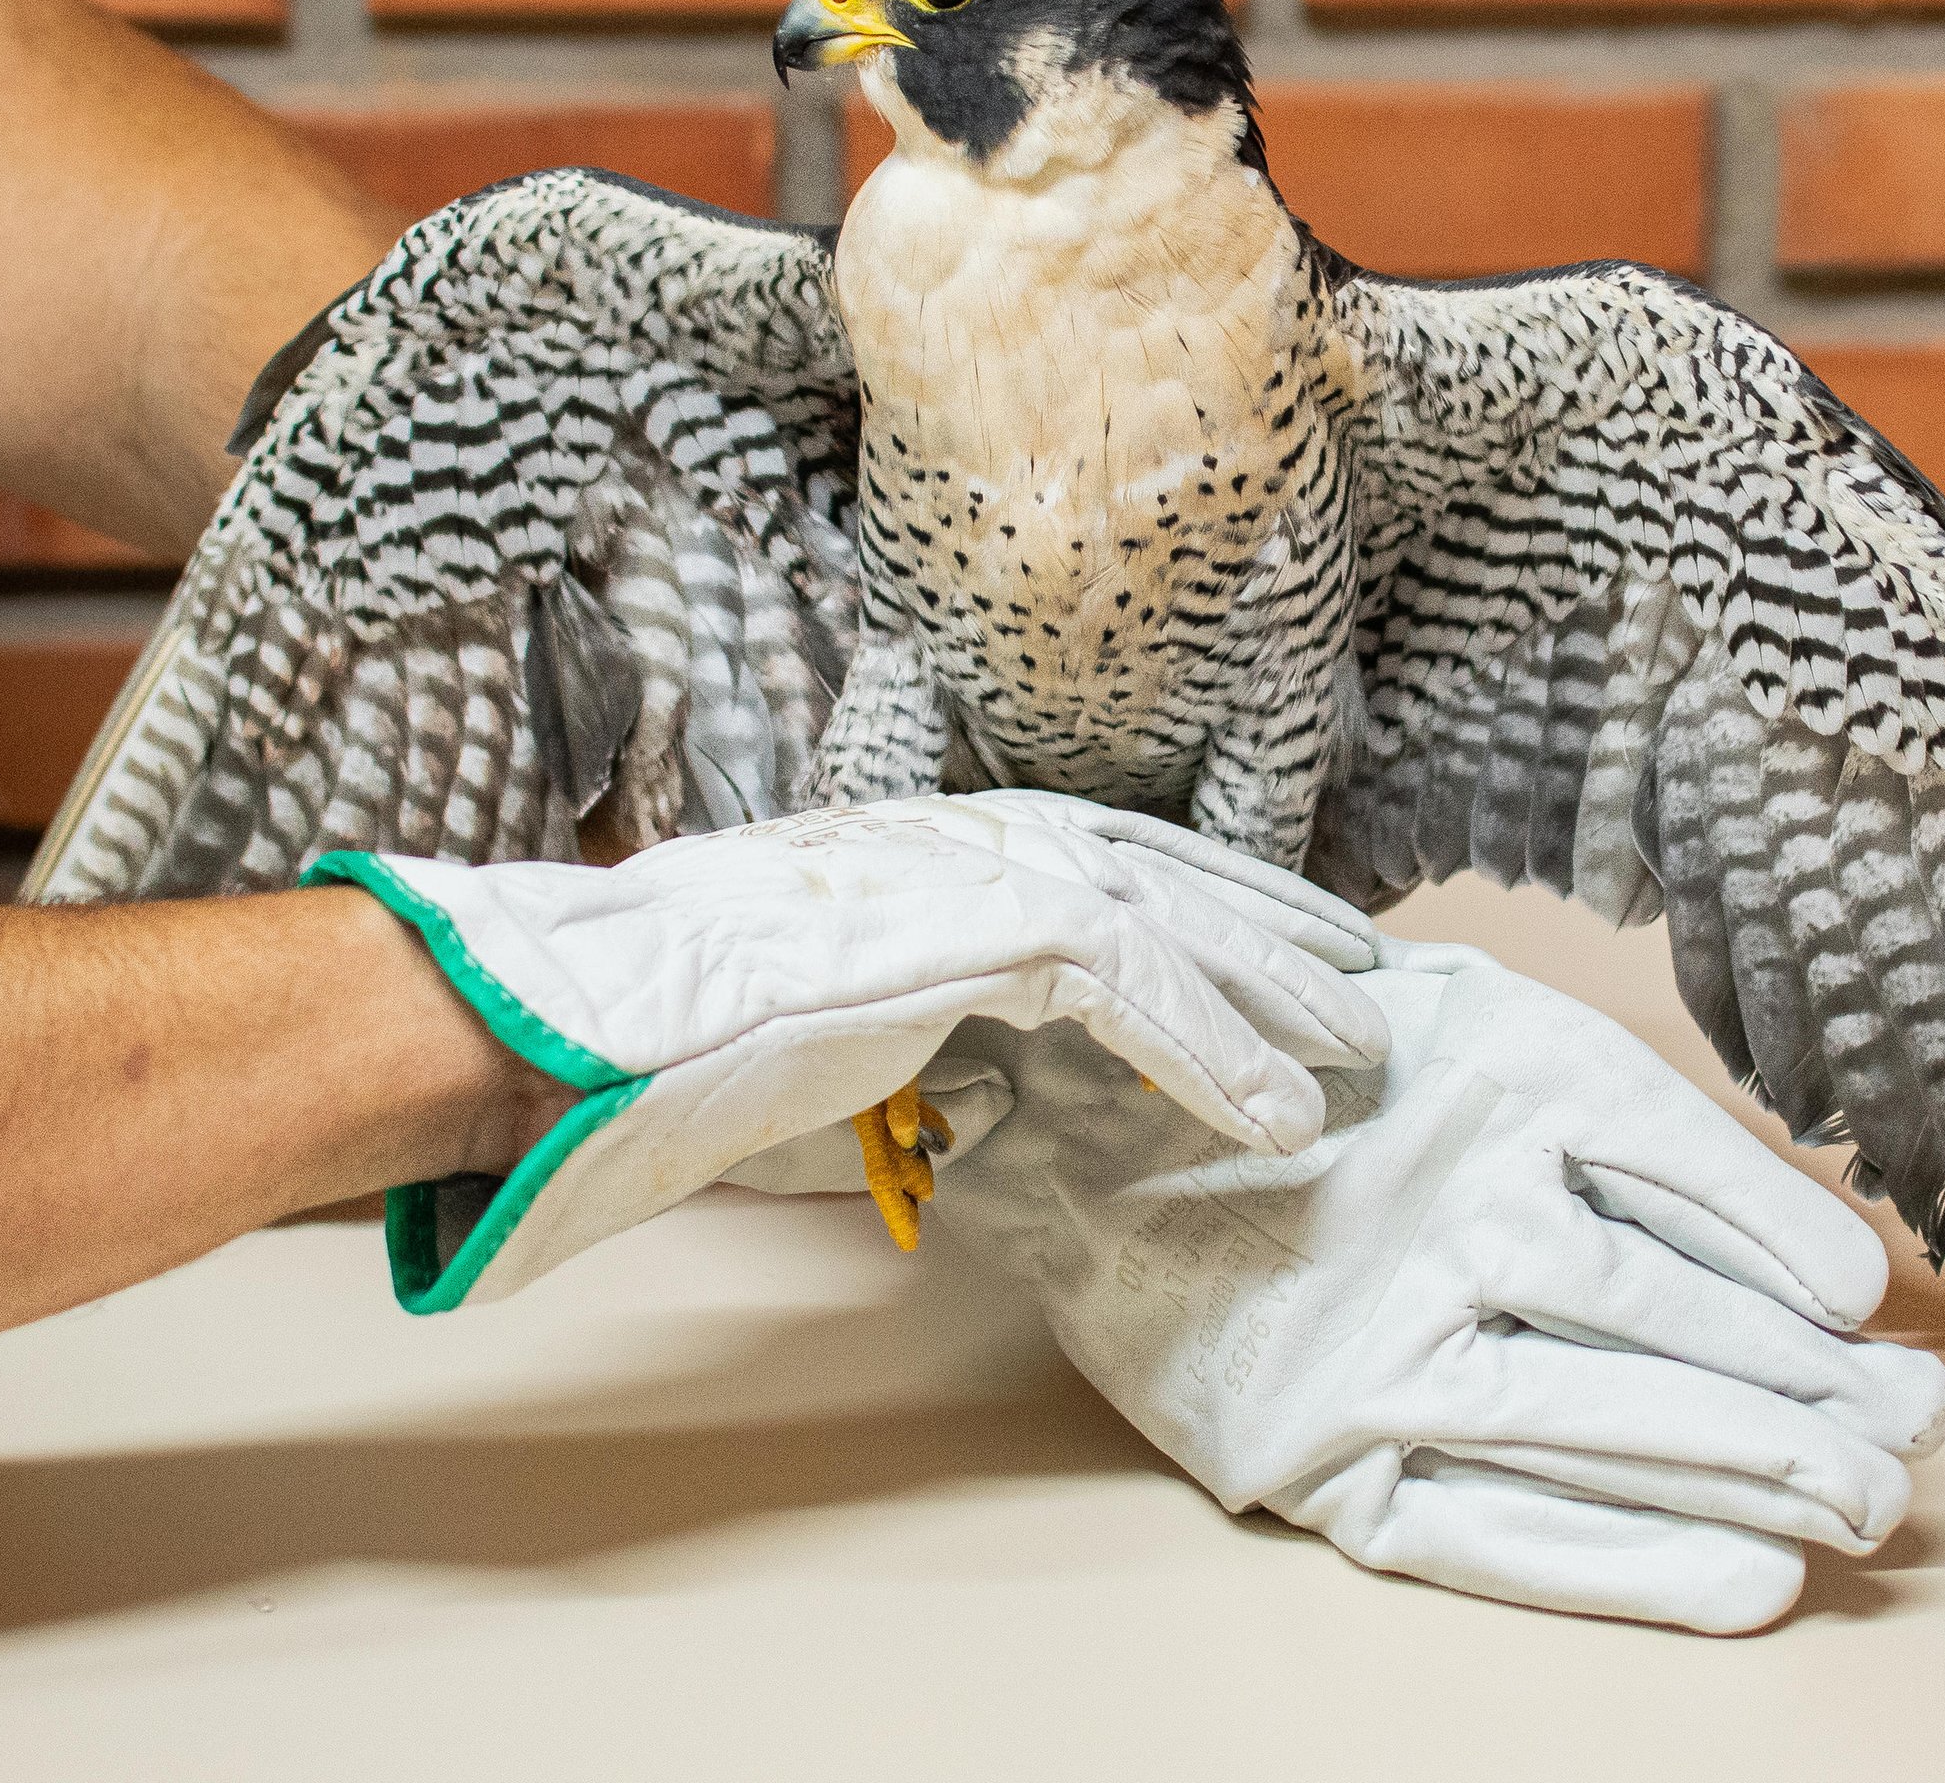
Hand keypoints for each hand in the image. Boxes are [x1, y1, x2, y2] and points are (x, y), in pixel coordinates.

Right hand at [311, 789, 1386, 1309]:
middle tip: (1364, 973)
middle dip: (1270, 921)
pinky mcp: (980, 928)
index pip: (1102, 854)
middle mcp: (965, 834)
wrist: (580, 1025)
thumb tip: (996, 1094)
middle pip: (1163, 865)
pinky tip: (1280, 1110)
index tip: (1274, 938)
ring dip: (1274, 991)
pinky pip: (1137, 991)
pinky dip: (1218, 1055)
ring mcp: (974, 869)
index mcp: (930, 846)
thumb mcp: (830, 1045)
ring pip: (1173, 920)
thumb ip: (924, 1053)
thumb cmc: (669, 1046)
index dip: (1201, 896)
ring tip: (1359, 1047)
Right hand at [924, 940, 1944, 1634]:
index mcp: (1489, 1074)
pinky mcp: (1322, 1465)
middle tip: (1920, 1435)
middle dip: (1816, 1388)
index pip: (1683, 1167)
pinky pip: (1506, 1531)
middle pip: (1672, 1314)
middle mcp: (1448, 1212)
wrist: (1064, 1134)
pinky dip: (1638, 1563)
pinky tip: (1751, 1585)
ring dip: (1762, 1474)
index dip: (1792, 1244)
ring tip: (1869, 1509)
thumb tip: (1774, 1219)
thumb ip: (1582, 1089)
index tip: (1873, 1309)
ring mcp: (1382, 1349)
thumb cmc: (1288, 1073)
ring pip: (1613, 1417)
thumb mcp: (1439, 1011)